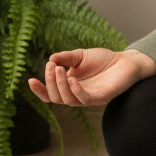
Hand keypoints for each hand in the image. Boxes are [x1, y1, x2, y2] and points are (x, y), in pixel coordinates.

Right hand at [28, 48, 155, 106]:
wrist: (125, 60)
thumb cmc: (103, 59)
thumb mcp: (81, 55)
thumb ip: (66, 58)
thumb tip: (50, 59)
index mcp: (69, 86)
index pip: (50, 94)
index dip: (39, 90)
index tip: (30, 80)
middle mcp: (76, 94)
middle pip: (56, 97)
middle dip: (50, 82)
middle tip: (52, 67)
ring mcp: (88, 97)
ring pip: (67, 100)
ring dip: (60, 86)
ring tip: (60, 70)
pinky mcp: (100, 98)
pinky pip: (84, 99)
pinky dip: (75, 90)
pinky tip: (72, 79)